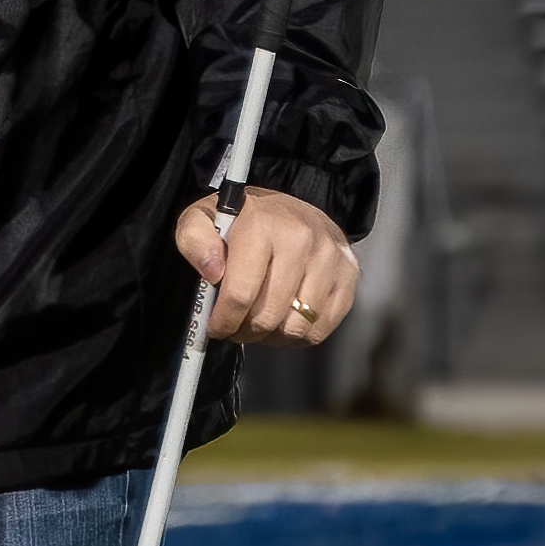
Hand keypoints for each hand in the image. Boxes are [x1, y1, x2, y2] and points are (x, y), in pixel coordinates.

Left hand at [174, 185, 357, 344]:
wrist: (287, 209)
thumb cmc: (240, 220)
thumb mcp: (202, 218)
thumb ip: (195, 241)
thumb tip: (213, 273)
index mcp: (262, 225)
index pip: (240, 293)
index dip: (224, 320)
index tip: (216, 328)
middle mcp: (302, 239)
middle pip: (268, 315)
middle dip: (244, 331)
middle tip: (234, 328)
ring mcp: (331, 259)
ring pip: (296, 327)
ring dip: (271, 336)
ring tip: (256, 323)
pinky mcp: (349, 276)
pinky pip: (321, 329)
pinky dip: (297, 335)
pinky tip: (282, 321)